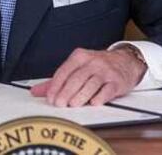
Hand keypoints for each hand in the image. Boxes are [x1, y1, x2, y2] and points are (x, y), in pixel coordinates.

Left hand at [31, 47, 146, 107]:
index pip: (65, 70)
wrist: (125, 62)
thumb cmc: (98, 66)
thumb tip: (35, 91)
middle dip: (67, 92)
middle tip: (60, 104)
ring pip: (91, 84)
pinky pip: (107, 90)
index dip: (56, 85)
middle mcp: (93, 62)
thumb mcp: (78, 67)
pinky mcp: (116, 82)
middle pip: (77, 78)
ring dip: (81, 95)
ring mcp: (105, 72)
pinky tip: (94, 103)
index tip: (51, 97)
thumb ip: (57, 80)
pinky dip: (100, 97)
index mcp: (80, 57)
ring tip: (73, 104)